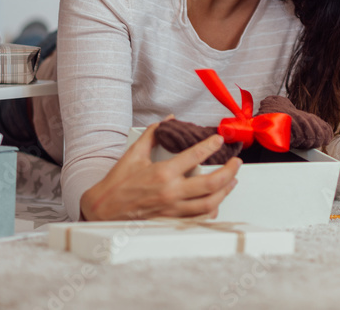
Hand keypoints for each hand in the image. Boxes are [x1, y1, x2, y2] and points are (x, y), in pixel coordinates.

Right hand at [79, 118, 241, 220]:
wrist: (103, 210)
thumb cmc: (117, 183)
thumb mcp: (134, 154)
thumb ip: (153, 134)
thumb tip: (168, 119)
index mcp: (162, 174)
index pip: (195, 156)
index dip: (211, 145)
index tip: (219, 139)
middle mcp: (171, 193)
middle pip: (212, 184)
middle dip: (230, 171)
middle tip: (236, 162)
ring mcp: (173, 209)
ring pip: (210, 203)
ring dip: (226, 191)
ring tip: (232, 181)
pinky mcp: (172, 220)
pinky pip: (199, 218)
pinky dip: (211, 210)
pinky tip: (216, 201)